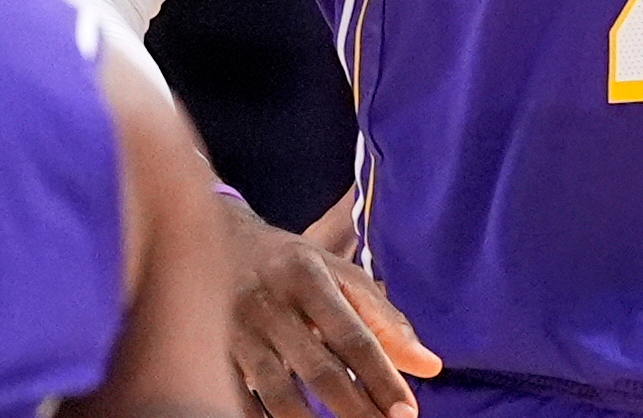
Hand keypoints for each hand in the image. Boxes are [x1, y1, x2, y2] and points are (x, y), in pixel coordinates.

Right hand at [226, 200, 441, 417]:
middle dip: (355, 409)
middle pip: (319, 371)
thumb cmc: (295, 266)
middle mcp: (271, 304)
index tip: (407, 414)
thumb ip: (384, 321)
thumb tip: (430, 367)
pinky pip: (238, 401)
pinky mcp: (212, 355)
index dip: (382, 379)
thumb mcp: (342, 277)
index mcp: (310, 278)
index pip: (354, 337)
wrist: (217, 242)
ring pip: (277, 394)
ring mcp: (236, 333)